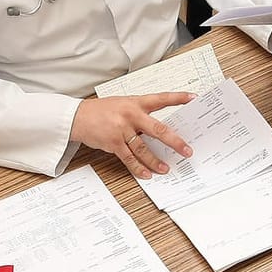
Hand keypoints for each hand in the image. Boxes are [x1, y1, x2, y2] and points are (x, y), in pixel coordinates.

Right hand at [70, 93, 193, 178]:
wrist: (77, 116)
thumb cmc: (101, 110)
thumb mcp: (122, 105)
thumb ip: (139, 114)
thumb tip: (157, 131)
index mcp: (135, 102)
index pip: (161, 98)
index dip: (178, 98)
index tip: (193, 98)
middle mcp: (131, 115)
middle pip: (158, 129)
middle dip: (175, 142)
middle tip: (187, 150)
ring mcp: (121, 130)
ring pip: (144, 148)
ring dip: (156, 161)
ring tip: (166, 168)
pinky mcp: (113, 143)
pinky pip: (129, 158)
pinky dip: (138, 168)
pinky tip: (146, 174)